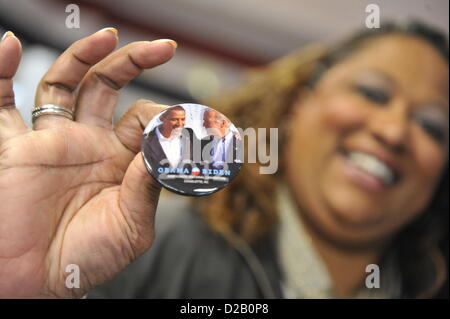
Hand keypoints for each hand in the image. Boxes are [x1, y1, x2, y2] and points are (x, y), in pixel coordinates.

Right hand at [0, 29, 173, 297]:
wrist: (36, 283)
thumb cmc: (87, 259)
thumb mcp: (131, 226)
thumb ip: (147, 187)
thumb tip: (165, 148)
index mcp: (119, 161)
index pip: (145, 120)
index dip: (164, 117)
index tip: (183, 122)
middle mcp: (88, 143)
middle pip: (109, 88)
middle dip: (134, 62)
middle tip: (165, 47)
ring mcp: (52, 141)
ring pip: (65, 85)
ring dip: (82, 56)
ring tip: (105, 35)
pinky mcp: (15, 148)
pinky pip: (1, 102)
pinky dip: (1, 70)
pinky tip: (9, 44)